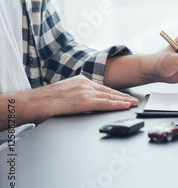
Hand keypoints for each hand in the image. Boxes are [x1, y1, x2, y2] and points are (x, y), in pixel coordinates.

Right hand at [0, 75, 137, 128]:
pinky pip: (105, 103)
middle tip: (134, 100)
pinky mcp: (84, 100)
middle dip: (123, 96)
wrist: (33, 102)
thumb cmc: (44, 101)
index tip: (124, 96)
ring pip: (109, 96)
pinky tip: (125, 106)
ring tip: (133, 104)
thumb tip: (80, 104)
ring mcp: (85, 91)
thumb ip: (76, 97)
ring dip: (123, 100)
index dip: (115, 93)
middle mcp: (84, 83)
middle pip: (109, 91)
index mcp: (80, 81)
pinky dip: (117, 104)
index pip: (102, 88)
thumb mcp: (64, 94)